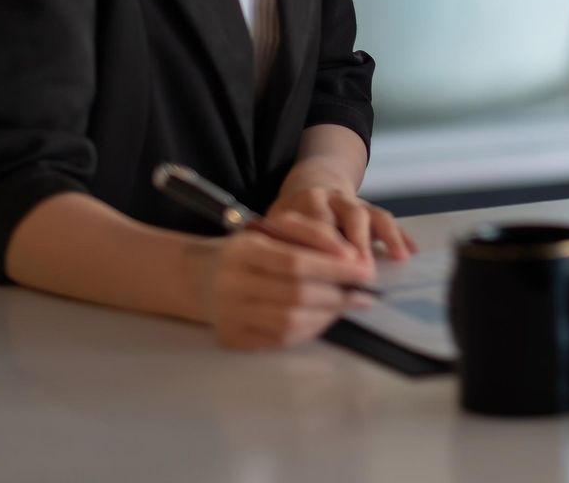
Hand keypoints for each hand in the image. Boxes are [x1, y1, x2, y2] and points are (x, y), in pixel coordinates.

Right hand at [200, 212, 376, 349]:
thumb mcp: (275, 229)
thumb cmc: (250, 250)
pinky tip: (322, 317)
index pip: (295, 262)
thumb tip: (350, 256)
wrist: (203, 278)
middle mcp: (232, 285)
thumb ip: (313, 234)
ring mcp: (230, 316)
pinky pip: (280, 340)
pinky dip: (309, 329)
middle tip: (364, 293)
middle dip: (337, 294)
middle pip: (296, 295)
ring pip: (290, 322)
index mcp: (243, 251)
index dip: (334, 268)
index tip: (365, 270)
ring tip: (347, 304)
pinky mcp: (232, 339)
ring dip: (327, 315)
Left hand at [268, 185, 416, 268]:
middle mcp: (334, 199)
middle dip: (360, 241)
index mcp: (307, 202)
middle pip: (351, 214)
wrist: (310, 187)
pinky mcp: (371, 212)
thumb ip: (282, 245)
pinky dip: (401, 236)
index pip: (319, 221)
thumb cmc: (289, 222)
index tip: (333, 267)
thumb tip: (286, 276)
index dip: (328, 243)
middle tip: (366, 269)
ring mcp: (356, 204)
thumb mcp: (275, 228)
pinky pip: (388, 221)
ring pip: (374, 214)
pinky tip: (411, 253)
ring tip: (398, 259)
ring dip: (387, 236)